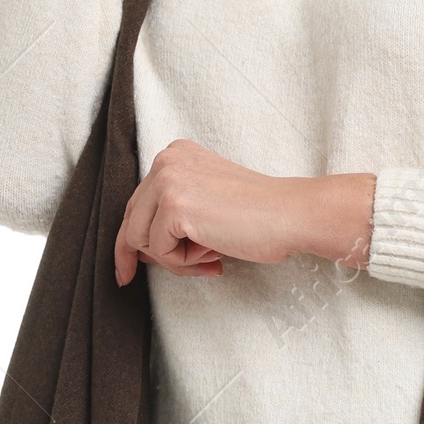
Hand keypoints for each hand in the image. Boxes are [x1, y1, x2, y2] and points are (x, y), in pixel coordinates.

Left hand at [114, 141, 375, 286]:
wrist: (291, 215)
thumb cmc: (259, 216)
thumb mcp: (207, 202)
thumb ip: (172, 214)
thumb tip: (135, 251)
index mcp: (174, 154)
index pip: (138, 205)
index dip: (139, 241)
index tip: (132, 269)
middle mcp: (165, 161)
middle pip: (131, 223)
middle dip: (160, 255)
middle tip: (200, 267)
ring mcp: (167, 180)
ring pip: (140, 240)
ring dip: (176, 261)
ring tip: (213, 257)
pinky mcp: (173, 206)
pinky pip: (158, 252)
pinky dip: (184, 264)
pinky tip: (215, 254)